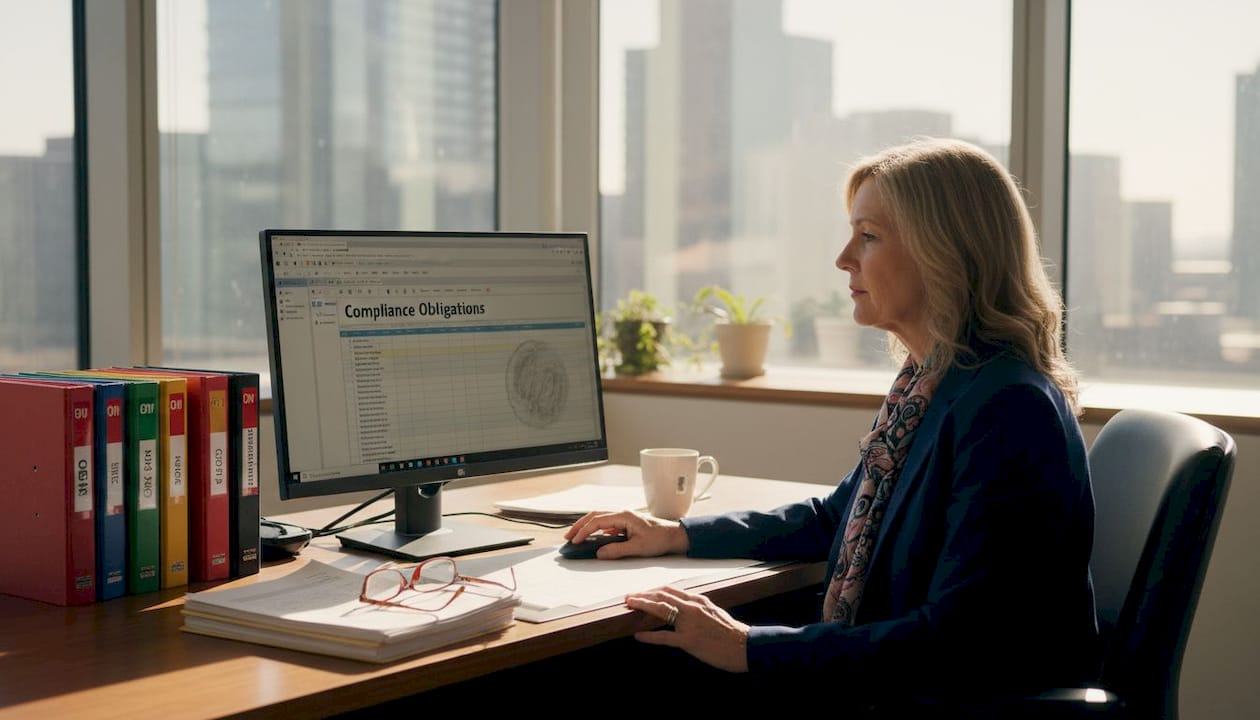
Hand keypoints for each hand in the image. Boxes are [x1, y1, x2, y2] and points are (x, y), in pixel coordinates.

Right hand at [564, 509, 688, 558]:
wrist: (674, 535)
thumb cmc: (660, 539)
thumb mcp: (638, 548)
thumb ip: (617, 550)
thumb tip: (599, 553)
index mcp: (624, 516)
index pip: (598, 521)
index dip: (584, 531)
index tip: (575, 541)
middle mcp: (622, 514)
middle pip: (594, 515)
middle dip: (579, 525)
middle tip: (568, 537)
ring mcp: (623, 518)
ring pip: (599, 518)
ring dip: (586, 526)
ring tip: (575, 536)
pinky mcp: (625, 523)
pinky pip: (606, 523)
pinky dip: (595, 529)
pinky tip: (591, 538)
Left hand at [625, 586, 749, 672]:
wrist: (746, 646)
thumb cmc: (733, 633)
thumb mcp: (716, 614)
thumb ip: (701, 610)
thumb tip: (687, 610)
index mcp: (699, 600)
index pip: (672, 591)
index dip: (655, 591)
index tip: (644, 592)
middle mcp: (692, 607)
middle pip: (662, 596)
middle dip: (644, 595)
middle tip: (629, 596)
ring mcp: (689, 623)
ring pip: (660, 609)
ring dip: (643, 606)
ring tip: (629, 605)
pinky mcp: (688, 640)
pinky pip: (664, 637)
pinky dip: (649, 636)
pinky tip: (638, 636)